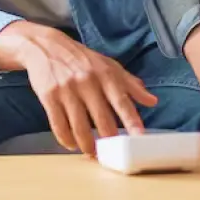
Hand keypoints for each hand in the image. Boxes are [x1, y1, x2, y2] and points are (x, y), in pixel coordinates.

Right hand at [0, 21, 157, 155]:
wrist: (46, 46)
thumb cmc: (82, 59)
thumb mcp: (109, 65)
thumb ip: (130, 84)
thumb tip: (153, 101)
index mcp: (105, 74)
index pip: (121, 101)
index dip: (131, 120)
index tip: (139, 137)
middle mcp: (87, 82)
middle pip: (102, 119)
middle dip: (109, 140)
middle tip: (113, 153)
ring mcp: (67, 90)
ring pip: (80, 127)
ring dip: (87, 145)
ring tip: (92, 152)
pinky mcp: (49, 96)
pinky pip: (59, 125)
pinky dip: (66, 139)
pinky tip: (72, 144)